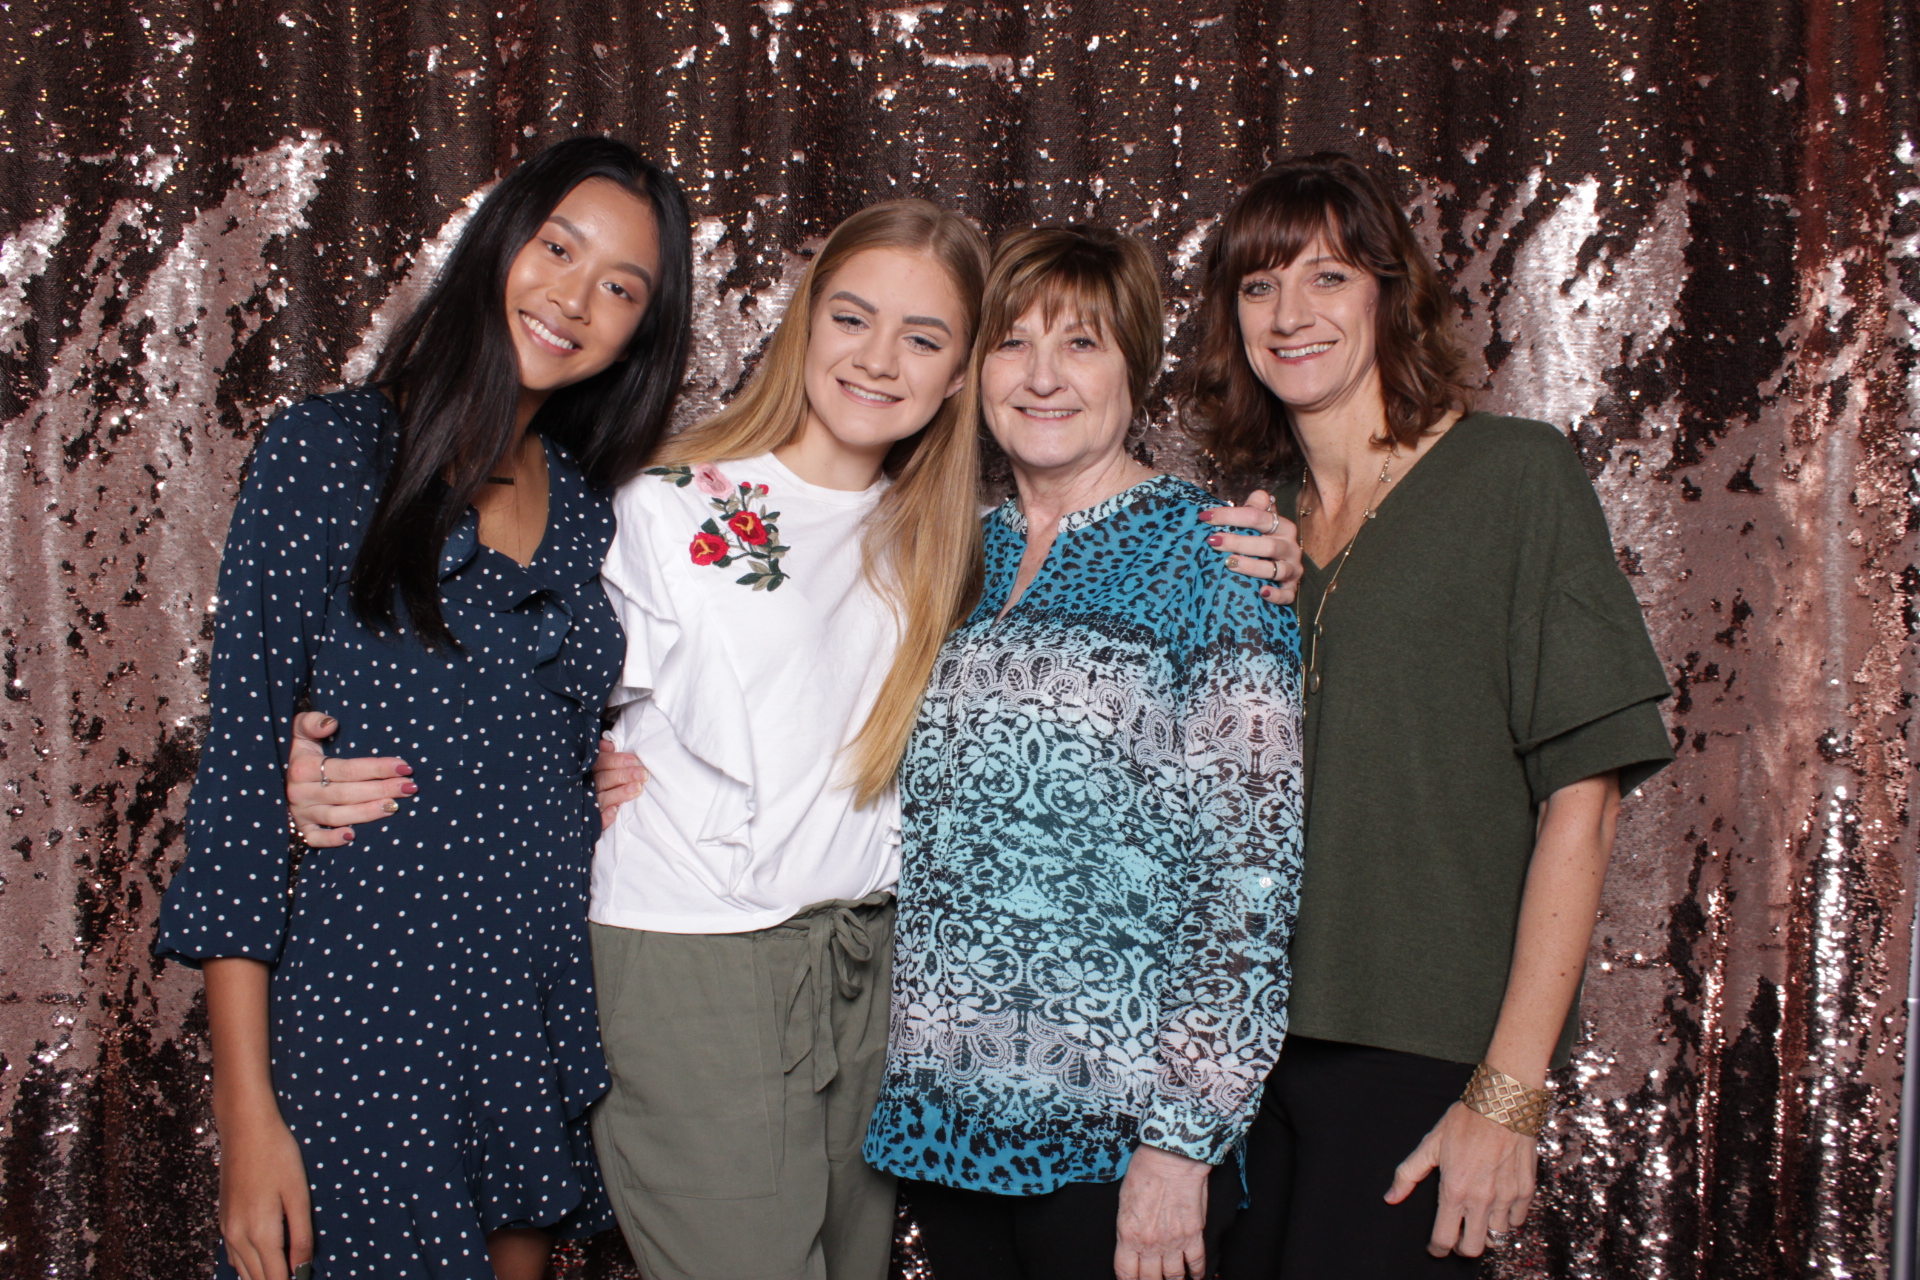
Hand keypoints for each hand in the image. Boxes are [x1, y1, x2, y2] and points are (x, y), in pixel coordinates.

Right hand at [218, 1102, 313, 1279]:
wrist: (244, 1129)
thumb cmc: (278, 1156)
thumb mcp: (298, 1194)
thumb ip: (301, 1235)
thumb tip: (301, 1269)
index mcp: (260, 1232)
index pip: (274, 1277)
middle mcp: (238, 1237)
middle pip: (256, 1278)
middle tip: (296, 1275)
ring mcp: (227, 1229)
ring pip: (242, 1270)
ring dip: (261, 1277)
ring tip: (282, 1272)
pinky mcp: (223, 1220)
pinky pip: (234, 1256)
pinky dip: (247, 1266)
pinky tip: (261, 1262)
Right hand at [286, 710, 412, 846]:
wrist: (270, 775)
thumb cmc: (299, 751)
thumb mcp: (300, 730)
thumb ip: (311, 722)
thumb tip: (330, 724)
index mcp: (304, 767)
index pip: (347, 769)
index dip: (376, 768)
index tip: (404, 766)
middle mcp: (301, 792)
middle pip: (348, 793)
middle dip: (381, 789)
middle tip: (409, 787)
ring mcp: (300, 812)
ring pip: (337, 816)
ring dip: (367, 813)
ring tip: (394, 806)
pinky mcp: (300, 828)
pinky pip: (314, 838)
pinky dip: (331, 840)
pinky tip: (353, 836)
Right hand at [593, 739, 646, 829]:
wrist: (569, 815)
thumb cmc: (596, 780)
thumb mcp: (597, 764)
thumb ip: (603, 754)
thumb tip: (610, 745)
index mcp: (587, 771)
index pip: (600, 763)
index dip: (617, 761)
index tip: (635, 760)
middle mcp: (585, 787)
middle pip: (603, 780)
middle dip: (624, 776)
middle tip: (642, 774)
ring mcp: (585, 806)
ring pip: (602, 799)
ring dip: (619, 794)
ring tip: (637, 789)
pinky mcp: (588, 824)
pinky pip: (596, 822)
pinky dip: (604, 818)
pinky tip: (615, 812)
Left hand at [1114, 1144, 1211, 1279]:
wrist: (1171, 1159)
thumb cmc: (1145, 1170)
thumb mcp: (1124, 1200)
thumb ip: (1128, 1225)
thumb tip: (1131, 1237)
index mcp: (1128, 1234)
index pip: (1125, 1272)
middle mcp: (1149, 1244)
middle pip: (1149, 1278)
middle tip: (1152, 1279)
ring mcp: (1173, 1242)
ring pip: (1173, 1275)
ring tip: (1173, 1279)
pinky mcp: (1193, 1235)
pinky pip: (1196, 1262)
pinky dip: (1197, 1272)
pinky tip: (1196, 1275)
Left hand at [1200, 490, 1302, 604]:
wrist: (1283, 564)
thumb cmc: (1264, 539)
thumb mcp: (1261, 520)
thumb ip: (1255, 507)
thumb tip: (1250, 496)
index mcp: (1282, 526)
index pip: (1257, 516)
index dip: (1230, 515)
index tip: (1205, 517)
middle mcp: (1290, 547)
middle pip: (1266, 545)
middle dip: (1238, 542)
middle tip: (1213, 541)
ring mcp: (1292, 569)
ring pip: (1275, 569)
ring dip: (1251, 567)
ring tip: (1229, 563)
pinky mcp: (1292, 589)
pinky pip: (1287, 595)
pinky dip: (1276, 595)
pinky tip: (1262, 593)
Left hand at [1385, 1101, 1537, 1256]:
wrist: (1503, 1105)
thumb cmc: (1465, 1122)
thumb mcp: (1430, 1144)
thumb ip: (1408, 1174)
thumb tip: (1390, 1197)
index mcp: (1454, 1191)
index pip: (1444, 1239)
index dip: (1437, 1249)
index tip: (1435, 1248)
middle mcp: (1481, 1200)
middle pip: (1473, 1248)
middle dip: (1462, 1248)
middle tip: (1457, 1237)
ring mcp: (1506, 1198)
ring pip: (1497, 1237)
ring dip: (1486, 1233)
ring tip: (1478, 1220)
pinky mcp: (1525, 1191)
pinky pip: (1518, 1220)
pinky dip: (1508, 1219)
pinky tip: (1498, 1207)